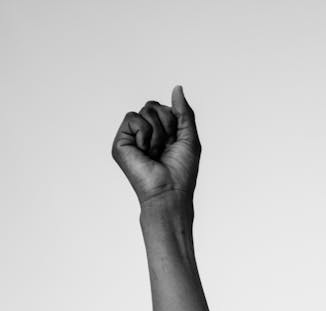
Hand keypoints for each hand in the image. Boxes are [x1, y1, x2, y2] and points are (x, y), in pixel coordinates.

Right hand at [111, 85, 200, 205]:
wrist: (170, 192)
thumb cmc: (182, 172)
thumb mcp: (189, 137)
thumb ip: (184, 112)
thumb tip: (177, 87)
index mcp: (160, 133)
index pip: (165, 108)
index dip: (175, 122)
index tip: (176, 143)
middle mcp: (144, 134)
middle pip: (154, 105)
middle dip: (167, 124)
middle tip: (167, 148)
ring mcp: (132, 138)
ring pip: (145, 109)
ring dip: (158, 132)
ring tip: (156, 153)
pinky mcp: (120, 143)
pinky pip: (133, 118)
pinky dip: (145, 134)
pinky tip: (146, 152)